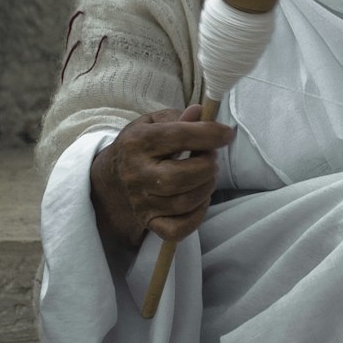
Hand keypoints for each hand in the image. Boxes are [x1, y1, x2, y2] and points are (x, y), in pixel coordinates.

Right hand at [89, 104, 234, 249]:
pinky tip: (199, 199)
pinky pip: (178, 229)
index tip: (226, 134)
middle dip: (207, 166)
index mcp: (137, 142)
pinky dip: (197, 216)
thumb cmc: (144, 145)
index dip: (210, 134)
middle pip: (181, 177)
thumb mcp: (156, 122)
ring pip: (184, 202)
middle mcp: (136, 174)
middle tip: (211, 158)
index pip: (179, 136)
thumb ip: (180, 118)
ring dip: (206, 188)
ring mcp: (141, 201)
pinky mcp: (149, 222)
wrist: (115, 175)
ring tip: (206, 176)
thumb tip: (202, 112)